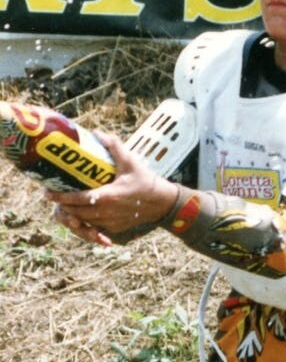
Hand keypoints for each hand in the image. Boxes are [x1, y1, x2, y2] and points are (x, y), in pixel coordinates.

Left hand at [49, 132, 180, 243]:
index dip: (59, 197)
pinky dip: (85, 220)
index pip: (76, 199)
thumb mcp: (130, 161)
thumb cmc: (146, 181)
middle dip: (63, 205)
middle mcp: (106, 212)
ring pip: (83, 221)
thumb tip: (97, 133)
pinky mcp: (114, 228)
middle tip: (54, 195)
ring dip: (72, 213)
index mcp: (107, 196)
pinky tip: (82, 212)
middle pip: (76, 212)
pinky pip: (94, 226)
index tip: (47, 192)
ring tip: (65, 202)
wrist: (162, 203)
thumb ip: (113, 145)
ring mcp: (110, 222)